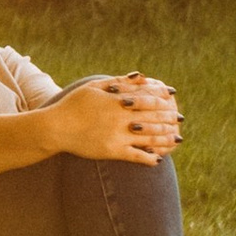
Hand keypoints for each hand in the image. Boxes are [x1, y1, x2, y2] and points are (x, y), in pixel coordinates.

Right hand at [49, 74, 179, 164]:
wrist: (56, 127)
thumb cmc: (73, 105)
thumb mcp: (93, 87)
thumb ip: (119, 82)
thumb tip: (141, 75)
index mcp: (116, 100)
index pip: (146, 97)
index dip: (161, 98)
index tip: (172, 98)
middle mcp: (119, 117)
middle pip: (152, 117)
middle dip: (168, 118)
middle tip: (180, 119)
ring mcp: (117, 135)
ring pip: (148, 137)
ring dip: (165, 138)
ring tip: (176, 139)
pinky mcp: (112, 151)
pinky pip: (136, 155)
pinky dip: (149, 158)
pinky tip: (158, 159)